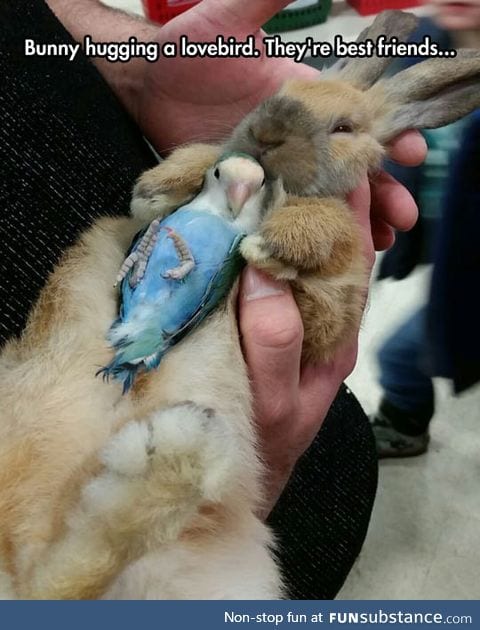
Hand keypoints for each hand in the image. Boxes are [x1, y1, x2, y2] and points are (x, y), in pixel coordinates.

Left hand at [135, 0, 425, 248]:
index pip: (358, 120)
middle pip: (350, 167)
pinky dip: (307, 230)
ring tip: (379, 241)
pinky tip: (328, 249)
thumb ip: (267, 1)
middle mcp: (295, 137)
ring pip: (324, 195)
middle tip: (402, 215)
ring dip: (355, 217)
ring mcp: (273, 168)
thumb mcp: (230, 21)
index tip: (413, 153)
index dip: (389, 136)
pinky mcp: (249, 192)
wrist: (143, 86)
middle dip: (382, 189)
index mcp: (304, 99)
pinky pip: (284, 215)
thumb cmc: (185, 50)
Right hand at [238, 176, 372, 515]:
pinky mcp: (262, 321)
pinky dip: (259, 239)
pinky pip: (265, 271)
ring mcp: (292, 317)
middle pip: (330, 245)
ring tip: (274, 166)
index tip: (339, 156)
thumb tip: (266, 271)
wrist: (240, 477)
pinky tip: (242, 216)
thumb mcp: (272, 402)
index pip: (352, 255)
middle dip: (324, 193)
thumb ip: (274, 343)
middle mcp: (320, 317)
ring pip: (298, 254)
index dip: (350, 205)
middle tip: (304, 144)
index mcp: (335, 331)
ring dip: (290, 211)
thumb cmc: (259, 446)